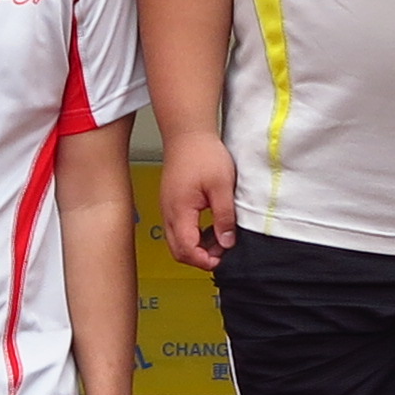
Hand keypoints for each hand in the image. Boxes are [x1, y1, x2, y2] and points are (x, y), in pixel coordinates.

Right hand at [158, 130, 238, 271]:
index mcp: (179, 211)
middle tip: (223, 250)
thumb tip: (227, 242)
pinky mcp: (172, 203)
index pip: (186, 250)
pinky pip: (179, 228)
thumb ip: (224, 217)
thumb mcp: (222, 187)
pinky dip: (194, 234)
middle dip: (201, 257)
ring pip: (178, 241)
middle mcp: (169, 213)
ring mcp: (168, 208)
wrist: (188, 133)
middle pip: (179, 251)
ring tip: (220, 236)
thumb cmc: (203, 154)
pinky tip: (211, 226)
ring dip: (198, 246)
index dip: (205, 260)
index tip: (223, 258)